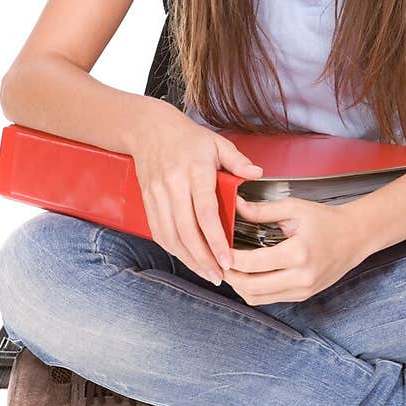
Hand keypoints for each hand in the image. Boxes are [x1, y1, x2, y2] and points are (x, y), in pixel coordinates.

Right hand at [130, 101, 263, 284]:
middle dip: (204, 258)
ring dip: (188, 259)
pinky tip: (187, 259)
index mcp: (195, 171)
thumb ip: (238, 161)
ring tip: (206, 273)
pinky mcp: (148, 201)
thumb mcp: (217, 143)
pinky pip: (159, 232)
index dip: (216, 240)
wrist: (149, 129)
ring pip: (171, 236)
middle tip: (219, 276)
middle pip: (187, 231)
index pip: (206, 213)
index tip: (227, 260)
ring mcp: (158, 194)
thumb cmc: (187, 138)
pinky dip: (173, 249)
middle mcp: (174, 185)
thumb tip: (258, 174)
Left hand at [223, 194, 367, 304]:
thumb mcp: (294, 209)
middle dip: (229, 275)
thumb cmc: (326, 220)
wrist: (355, 237)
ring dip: (238, 286)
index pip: (252, 263)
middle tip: (218, 261)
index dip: (229, 258)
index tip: (218, 248)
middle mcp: (301, 277)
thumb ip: (261, 210)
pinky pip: (269, 299)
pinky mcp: (302, 295)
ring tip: (230, 268)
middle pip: (251, 287)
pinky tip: (246, 275)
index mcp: (298, 253)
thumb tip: (234, 205)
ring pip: (257, 298)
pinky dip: (253, 290)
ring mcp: (302, 290)